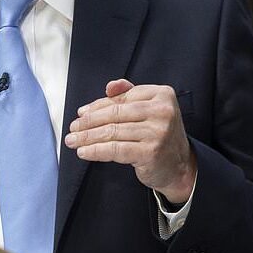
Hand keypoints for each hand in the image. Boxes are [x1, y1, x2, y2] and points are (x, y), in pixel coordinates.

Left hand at [64, 79, 196, 204]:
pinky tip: (84, 152)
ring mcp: (158, 132)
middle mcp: (162, 111)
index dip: (97, 106)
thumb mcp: (150, 110)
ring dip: (87, 137)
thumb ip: (130, 95)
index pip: (122, 98)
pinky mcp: (151, 152)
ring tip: (73, 140)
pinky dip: (96, 150)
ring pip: (112, 132)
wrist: (180, 166)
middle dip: (89, 122)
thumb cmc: (159, 135)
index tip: (82, 113)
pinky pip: (115, 149)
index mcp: (162, 94)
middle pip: (115, 114)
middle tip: (73, 128)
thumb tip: (109, 86)